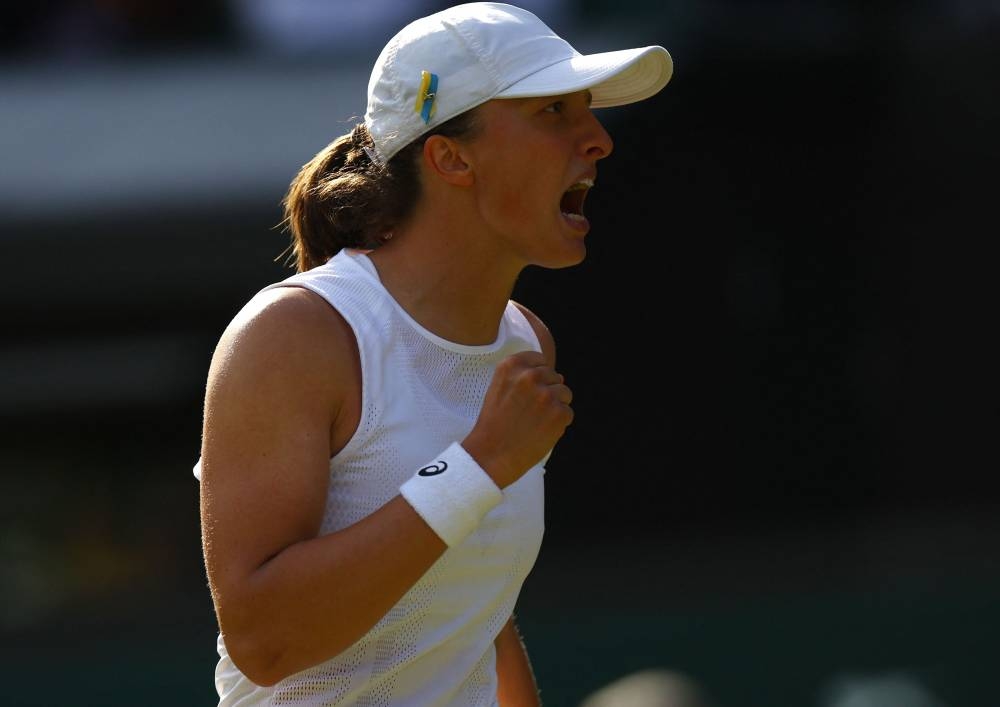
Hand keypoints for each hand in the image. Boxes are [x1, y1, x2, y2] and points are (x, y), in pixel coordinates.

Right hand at [462, 350, 572, 487]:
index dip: (538, 376)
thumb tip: (559, 376)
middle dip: (548, 391)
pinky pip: (568, 413)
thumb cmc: (493, 424)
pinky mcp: (559, 413)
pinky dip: (559, 423)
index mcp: (511, 366)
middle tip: (532, 411)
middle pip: (554, 376)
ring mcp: (546, 394)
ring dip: (556, 406)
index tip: (530, 390)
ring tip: (537, 421)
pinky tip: (542, 431)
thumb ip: (523, 377)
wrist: (491, 454)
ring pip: (564, 393)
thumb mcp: (498, 390)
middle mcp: (530, 376)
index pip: (539, 359)